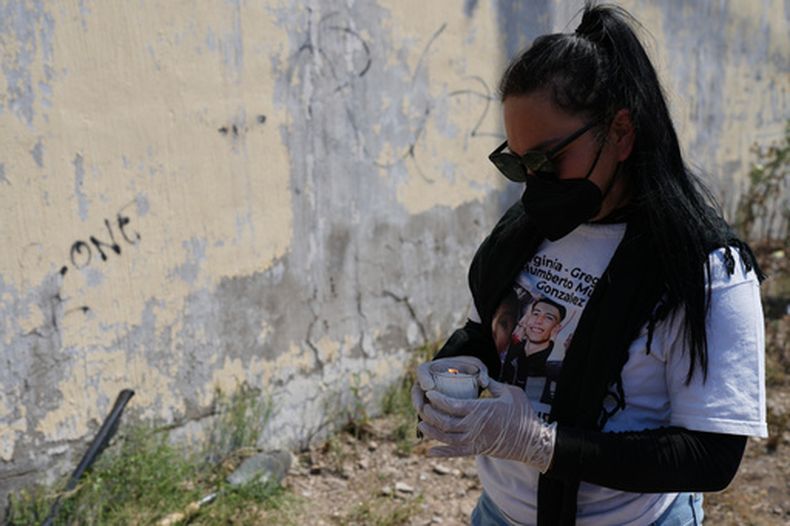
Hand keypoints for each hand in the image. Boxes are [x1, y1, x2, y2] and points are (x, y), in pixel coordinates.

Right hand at [410, 356, 489, 414]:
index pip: (422, 370)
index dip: (423, 378)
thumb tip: (483, 382)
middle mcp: (426, 380)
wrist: (467, 375)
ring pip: (419, 404)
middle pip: (416, 390)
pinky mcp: (431, 405)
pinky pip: (426, 414)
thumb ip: (481, 372)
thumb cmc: (470, 369)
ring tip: (425, 422)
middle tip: (422, 407)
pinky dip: (427, 421)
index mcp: (434, 367)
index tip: (429, 386)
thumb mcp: (477, 368)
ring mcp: (426, 393)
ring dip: (421, 413)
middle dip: (417, 399)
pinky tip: (432, 431)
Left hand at [417, 378, 556, 472]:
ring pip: (447, 438)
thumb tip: (481, 376)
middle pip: (445, 422)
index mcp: (480, 410)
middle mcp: (474, 427)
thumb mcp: (509, 392)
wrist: (532, 441)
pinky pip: (456, 453)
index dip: (438, 400)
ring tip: (421, 424)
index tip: (429, 393)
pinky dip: (442, 453)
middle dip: (430, 414)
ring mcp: (475, 440)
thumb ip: (492, 384)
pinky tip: (429, 452)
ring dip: (432, 432)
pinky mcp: (477, 451)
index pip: (452, 405)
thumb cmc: (523, 413)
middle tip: (422, 407)